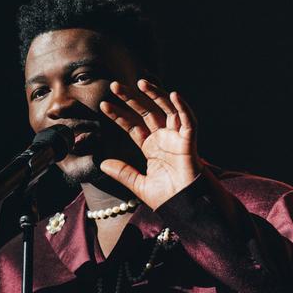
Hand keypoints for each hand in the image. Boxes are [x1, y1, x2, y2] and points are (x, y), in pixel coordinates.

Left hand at [99, 79, 203, 209]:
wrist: (185, 208)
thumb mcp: (138, 185)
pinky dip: (183, 107)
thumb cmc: (167, 198)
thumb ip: (123, 173)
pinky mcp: (190, 142)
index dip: (119, 115)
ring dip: (156, 95)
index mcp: (151, 147)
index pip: (133, 125)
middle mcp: (164, 139)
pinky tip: (173, 94)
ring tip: (140, 83)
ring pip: (167, 110)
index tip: (103, 105)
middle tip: (114, 85)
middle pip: (147, 112)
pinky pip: (189, 121)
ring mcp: (177, 138)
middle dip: (131, 98)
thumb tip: (102, 163)